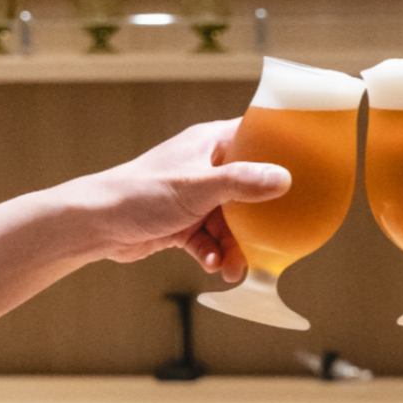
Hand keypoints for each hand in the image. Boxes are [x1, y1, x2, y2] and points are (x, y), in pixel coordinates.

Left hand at [70, 117, 289, 280]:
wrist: (94, 225)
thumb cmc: (140, 194)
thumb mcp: (197, 188)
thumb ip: (242, 183)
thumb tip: (284, 179)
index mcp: (211, 143)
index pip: (256, 135)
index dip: (282, 148)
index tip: (308, 164)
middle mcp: (206, 166)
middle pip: (249, 188)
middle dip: (260, 218)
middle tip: (275, 237)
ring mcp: (195, 196)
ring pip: (231, 220)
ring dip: (235, 245)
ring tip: (235, 267)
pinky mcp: (183, 222)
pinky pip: (210, 238)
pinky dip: (213, 252)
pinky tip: (210, 264)